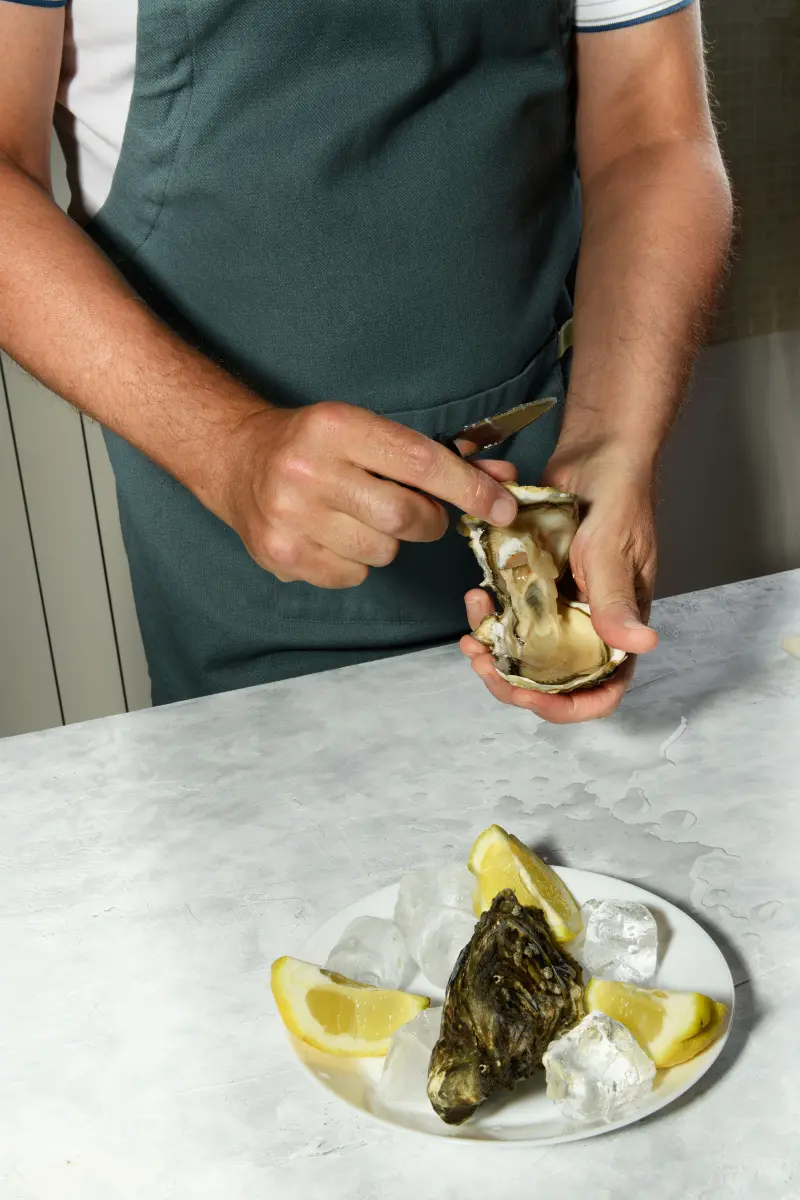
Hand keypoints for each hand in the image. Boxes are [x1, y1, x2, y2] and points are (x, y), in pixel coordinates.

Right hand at [218, 401, 518, 587]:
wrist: (236, 460)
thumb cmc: (315, 443)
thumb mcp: (368, 431)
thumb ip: (435, 456)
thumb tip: (501, 481)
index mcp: (336, 427)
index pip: (419, 461)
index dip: (469, 487)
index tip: (503, 506)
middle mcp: (308, 471)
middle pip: (404, 517)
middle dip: (428, 521)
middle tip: (420, 514)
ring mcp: (290, 517)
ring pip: (382, 552)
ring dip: (387, 541)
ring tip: (358, 517)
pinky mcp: (281, 555)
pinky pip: (352, 575)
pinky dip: (356, 562)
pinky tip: (333, 536)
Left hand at [460, 446, 657, 722]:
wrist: (600, 451)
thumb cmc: (621, 498)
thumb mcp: (614, 552)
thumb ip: (617, 601)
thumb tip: (643, 643)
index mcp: (618, 626)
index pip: (603, 689)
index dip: (570, 707)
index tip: (530, 700)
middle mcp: (589, 623)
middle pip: (552, 678)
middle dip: (513, 681)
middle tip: (482, 663)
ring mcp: (559, 604)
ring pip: (523, 649)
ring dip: (494, 650)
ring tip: (471, 635)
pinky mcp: (534, 582)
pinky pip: (508, 612)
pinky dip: (488, 613)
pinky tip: (475, 596)